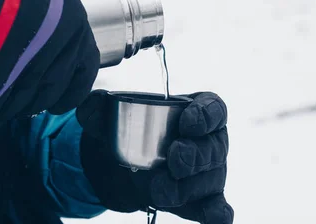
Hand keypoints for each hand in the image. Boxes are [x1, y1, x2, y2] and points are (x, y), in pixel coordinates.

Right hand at [0, 0, 99, 133]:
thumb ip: (54, 20)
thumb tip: (40, 35)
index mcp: (75, 31)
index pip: (83, 77)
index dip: (69, 93)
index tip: (57, 99)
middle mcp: (56, 51)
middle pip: (48, 94)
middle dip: (32, 104)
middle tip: (18, 105)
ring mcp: (25, 65)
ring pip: (17, 105)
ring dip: (3, 114)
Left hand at [77, 91, 232, 223]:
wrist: (117, 168)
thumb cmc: (124, 132)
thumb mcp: (106, 115)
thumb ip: (98, 105)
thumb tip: (97, 103)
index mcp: (194, 111)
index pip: (214, 108)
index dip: (206, 115)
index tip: (187, 123)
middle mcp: (209, 141)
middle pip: (214, 147)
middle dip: (194, 155)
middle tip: (173, 161)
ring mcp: (209, 173)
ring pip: (210, 181)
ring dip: (185, 188)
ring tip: (157, 190)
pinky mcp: (202, 201)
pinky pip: (218, 209)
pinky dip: (217, 214)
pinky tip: (213, 218)